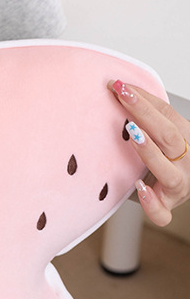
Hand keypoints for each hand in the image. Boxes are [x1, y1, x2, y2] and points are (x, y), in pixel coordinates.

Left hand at [109, 80, 189, 225]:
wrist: (184, 186)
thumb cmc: (167, 160)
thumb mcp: (162, 136)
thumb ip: (145, 120)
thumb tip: (114, 91)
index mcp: (186, 138)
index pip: (166, 114)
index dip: (144, 99)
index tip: (119, 85)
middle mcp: (186, 161)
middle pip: (168, 136)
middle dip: (144, 114)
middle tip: (122, 96)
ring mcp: (179, 186)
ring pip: (168, 172)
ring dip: (149, 152)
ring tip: (132, 135)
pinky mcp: (168, 207)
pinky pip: (162, 213)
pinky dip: (152, 204)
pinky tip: (140, 190)